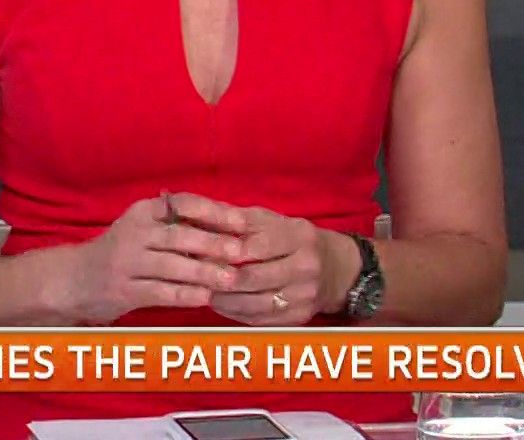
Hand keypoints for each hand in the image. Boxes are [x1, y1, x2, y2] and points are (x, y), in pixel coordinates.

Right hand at [56, 193, 246, 324]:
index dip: (215, 212)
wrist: (73, 280)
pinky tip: (205, 297)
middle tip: (242, 252)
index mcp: (144, 211)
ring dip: (204, 272)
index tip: (243, 221)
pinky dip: (184, 295)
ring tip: (230, 278)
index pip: (184, 203)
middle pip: (179, 235)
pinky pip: (159, 292)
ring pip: (172, 265)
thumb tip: (232, 226)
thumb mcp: (144, 229)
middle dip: (214, 243)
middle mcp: (133, 233)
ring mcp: (125, 262)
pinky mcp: (121, 290)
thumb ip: (179, 225)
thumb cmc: (122, 252)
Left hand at [187, 205, 357, 325]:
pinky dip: (232, 313)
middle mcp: (305, 267)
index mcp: (298, 236)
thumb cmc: (293, 238)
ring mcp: (303, 296)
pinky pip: (256, 319)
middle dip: (215, 278)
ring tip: (200, 290)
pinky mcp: (297, 319)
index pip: (252, 246)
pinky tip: (219, 303)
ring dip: (219, 299)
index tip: (194, 250)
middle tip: (191, 275)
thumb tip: (184, 205)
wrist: (339, 269)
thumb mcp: (269, 220)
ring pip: (250, 304)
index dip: (220, 250)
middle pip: (249, 278)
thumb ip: (231, 216)